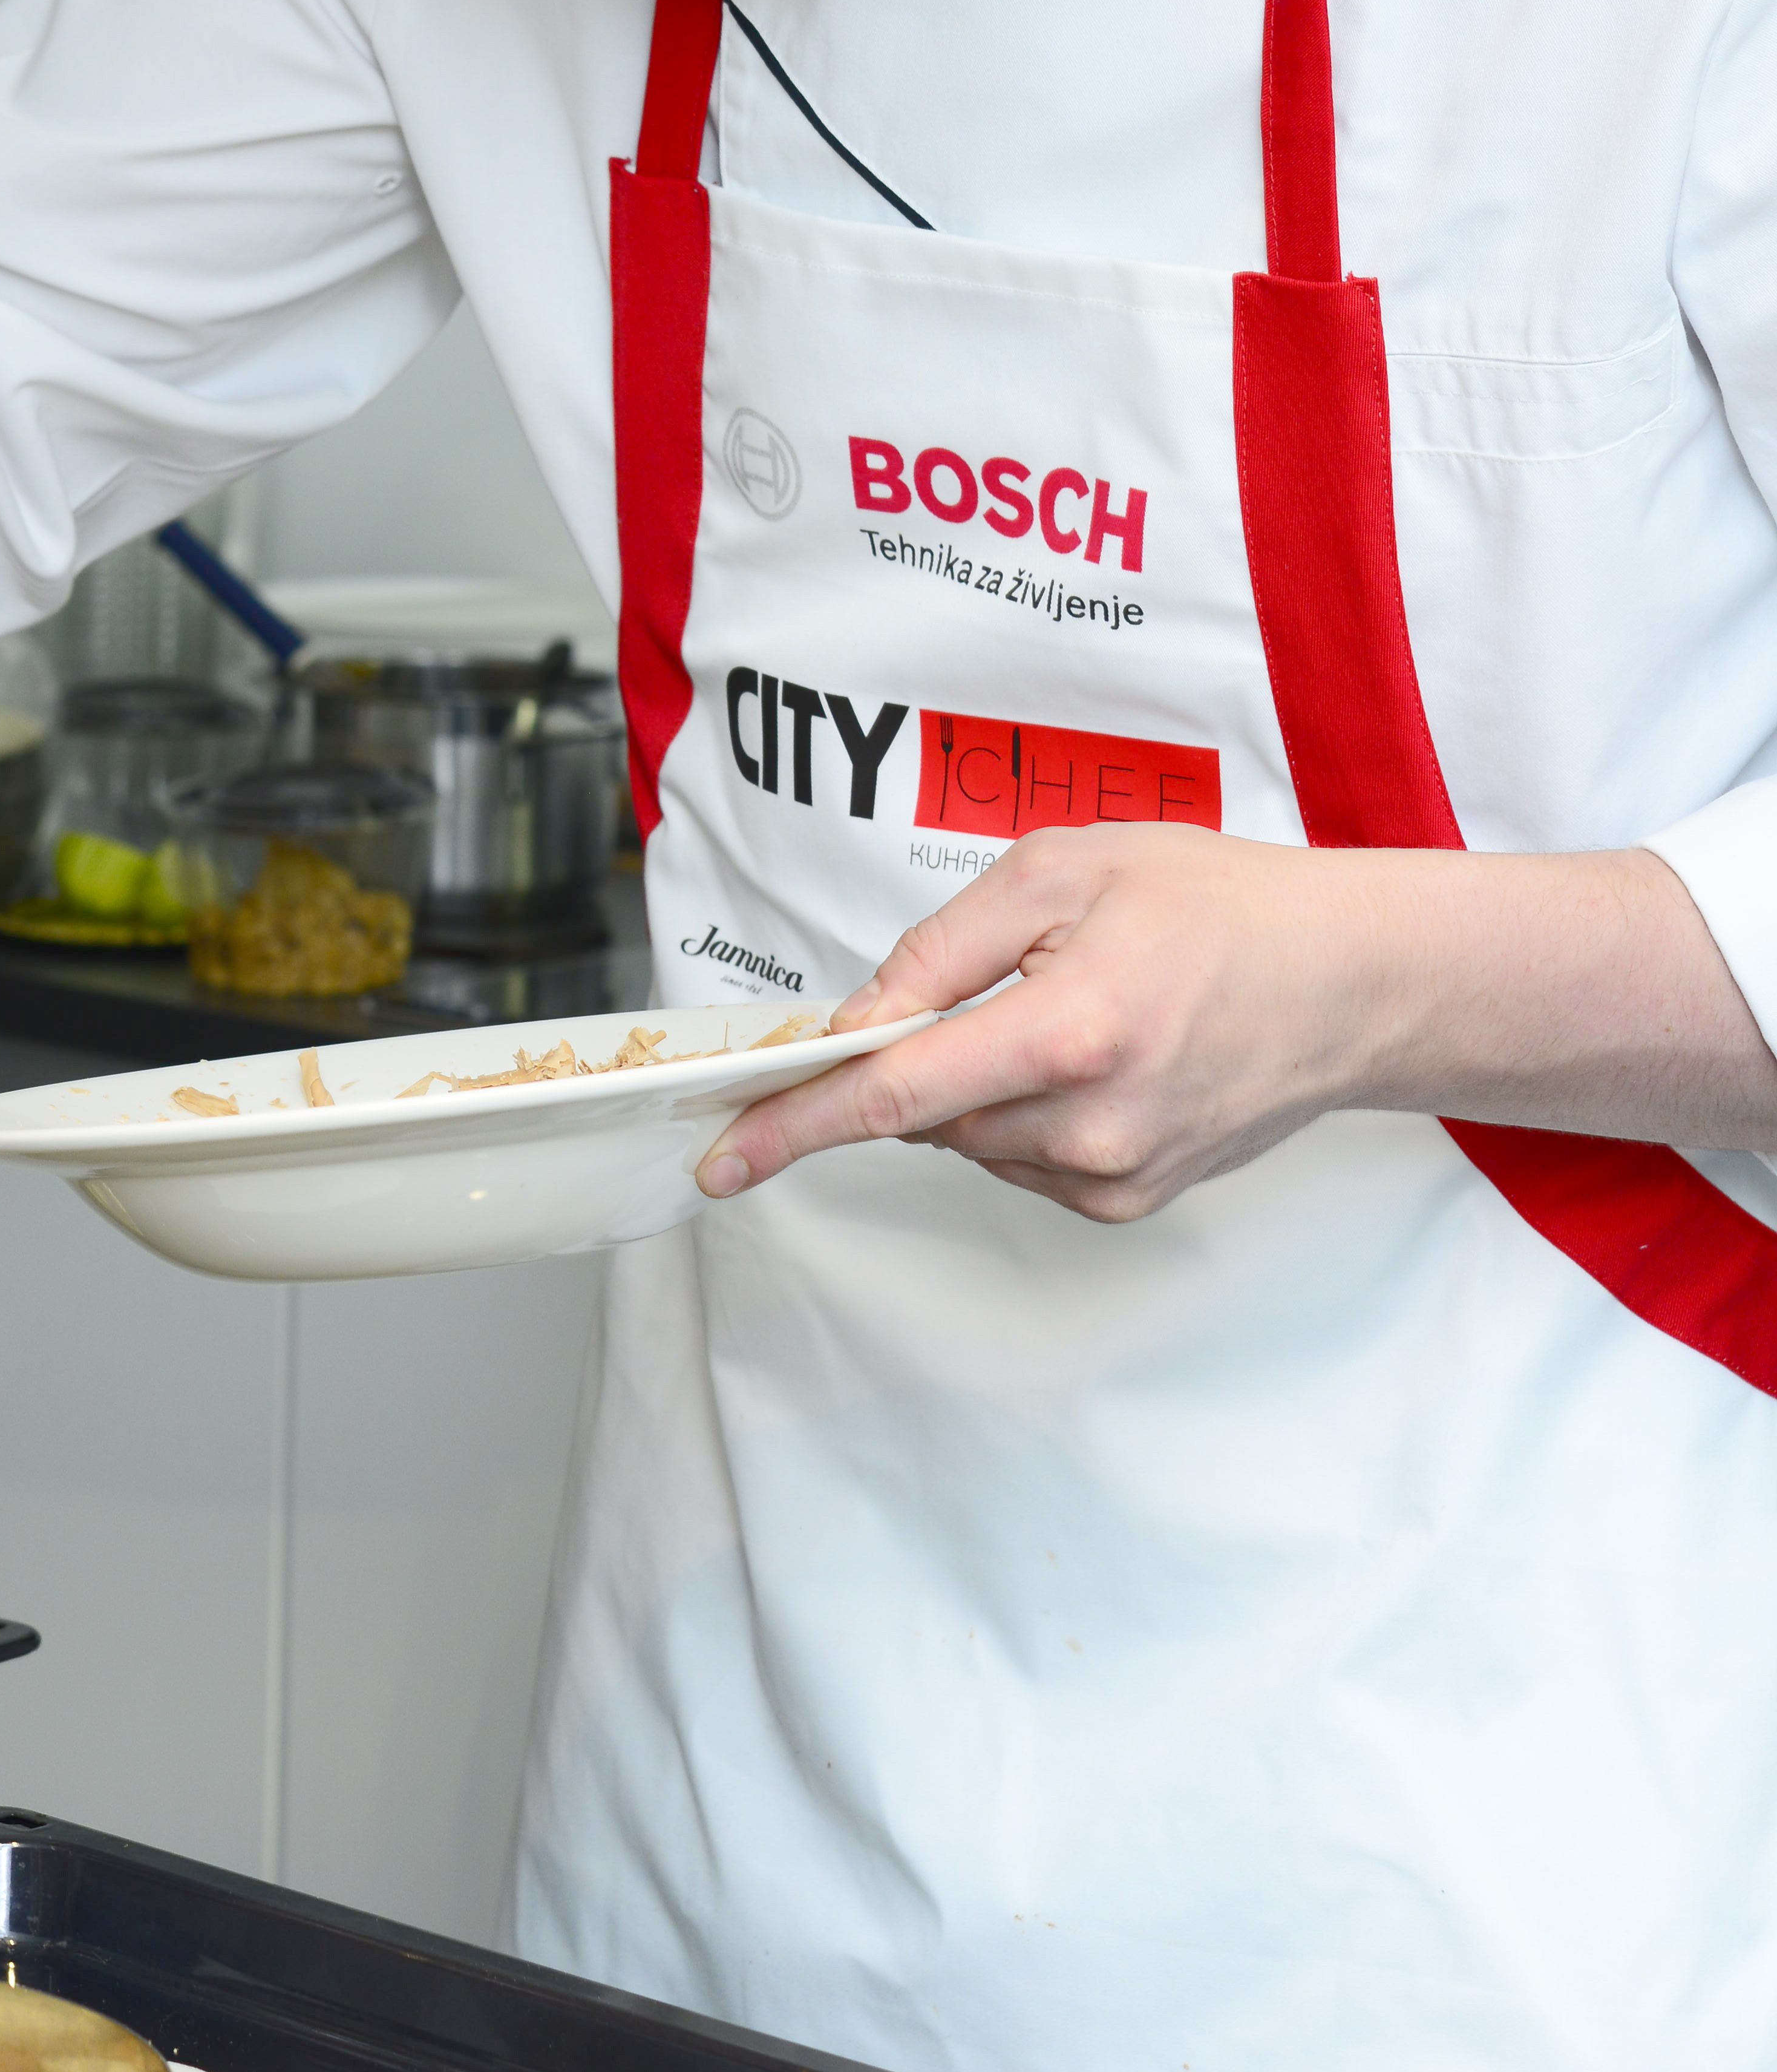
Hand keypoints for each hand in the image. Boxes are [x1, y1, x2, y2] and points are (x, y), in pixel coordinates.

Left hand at [693, 829, 1776, 1219]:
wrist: (1351, 981)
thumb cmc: (1215, 905)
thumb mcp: (1063, 871)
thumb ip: (939, 949)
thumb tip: (851, 1024)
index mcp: (1064, 1034)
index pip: (891, 1096)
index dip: (791, 1128)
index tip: (720, 1159)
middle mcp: (1087, 1126)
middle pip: (925, 1115)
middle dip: (912, 1059)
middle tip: (980, 988)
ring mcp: (1113, 1175)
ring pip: (969, 1139)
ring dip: (974, 1081)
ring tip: (1069, 1009)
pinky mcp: (1130, 1200)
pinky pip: (1022, 1160)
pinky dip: (1023, 1111)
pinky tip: (1096, 1056)